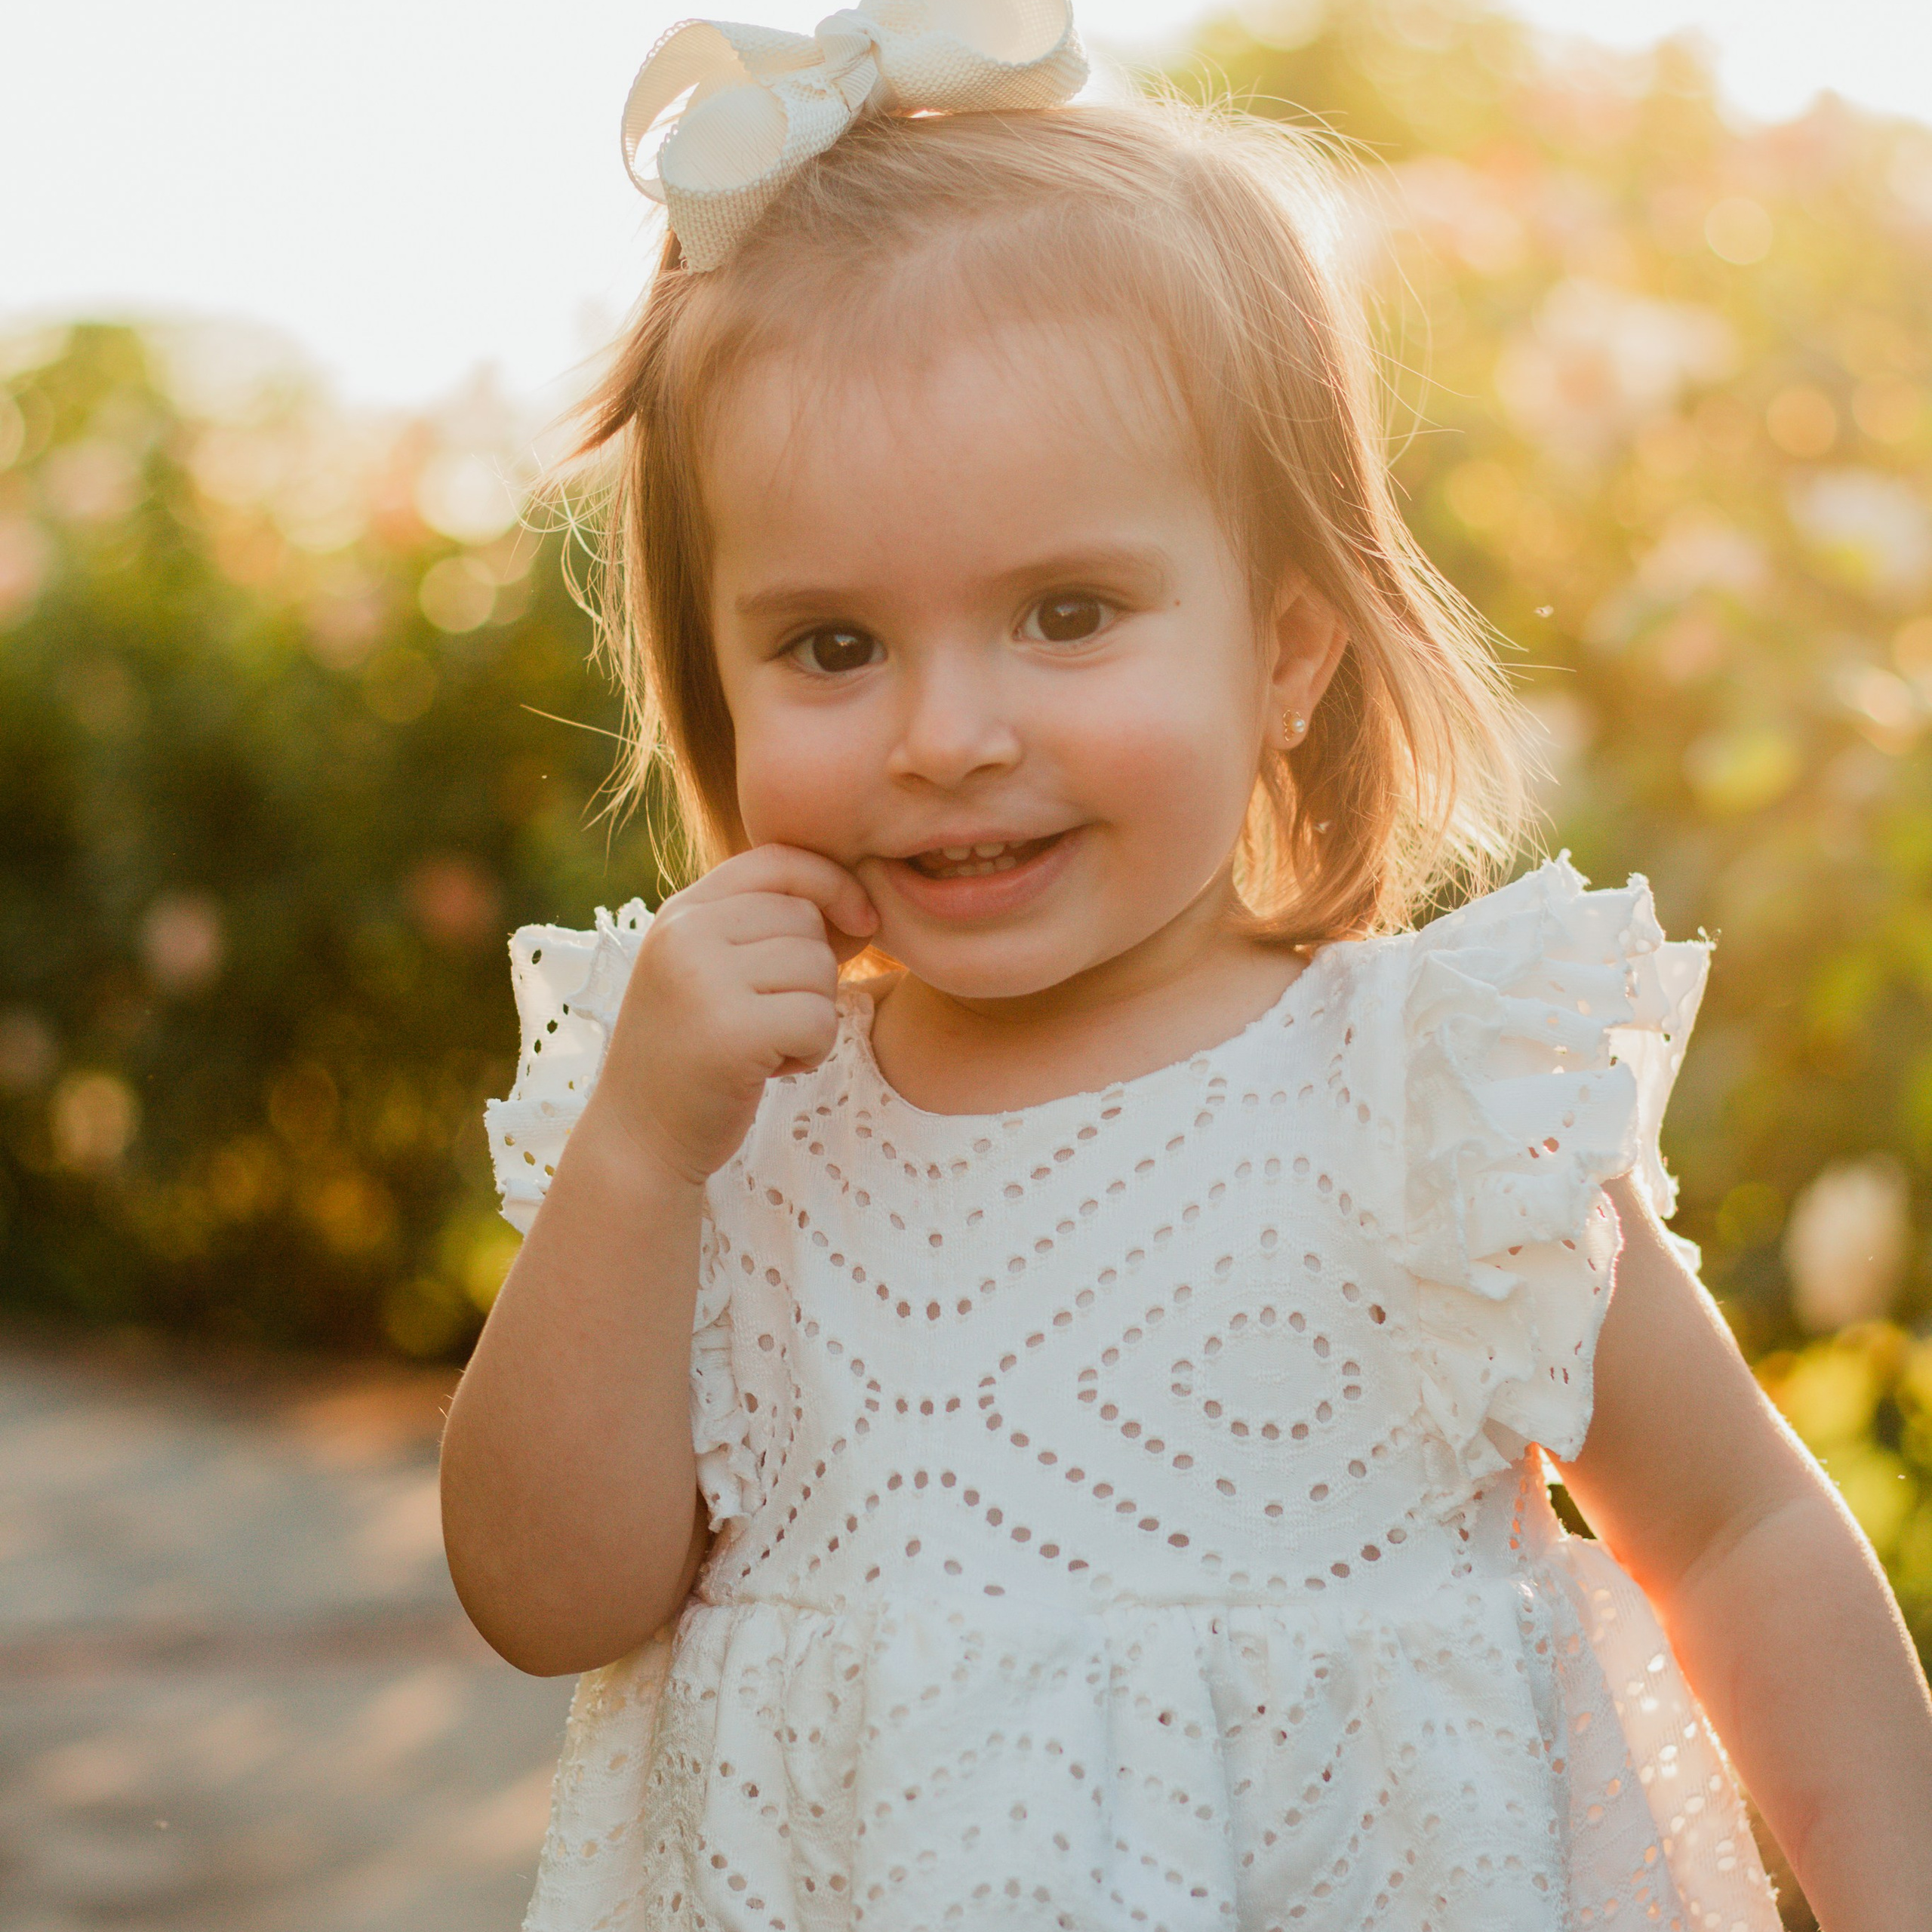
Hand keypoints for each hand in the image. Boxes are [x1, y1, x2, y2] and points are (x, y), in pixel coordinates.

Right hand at [581, 845, 878, 1185]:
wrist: (639, 1142)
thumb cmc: (693, 1056)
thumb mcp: (715, 973)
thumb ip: (769, 930)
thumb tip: (863, 905)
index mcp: (681, 912)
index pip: (779, 860)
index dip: (832, 883)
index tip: (860, 921)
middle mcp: (684, 934)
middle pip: (806, 918)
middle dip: (813, 973)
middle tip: (769, 1020)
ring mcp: (702, 979)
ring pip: (818, 969)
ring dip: (812, 1016)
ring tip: (764, 1045)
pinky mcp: (730, 1031)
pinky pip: (819, 1019)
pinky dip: (811, 1051)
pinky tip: (769, 1070)